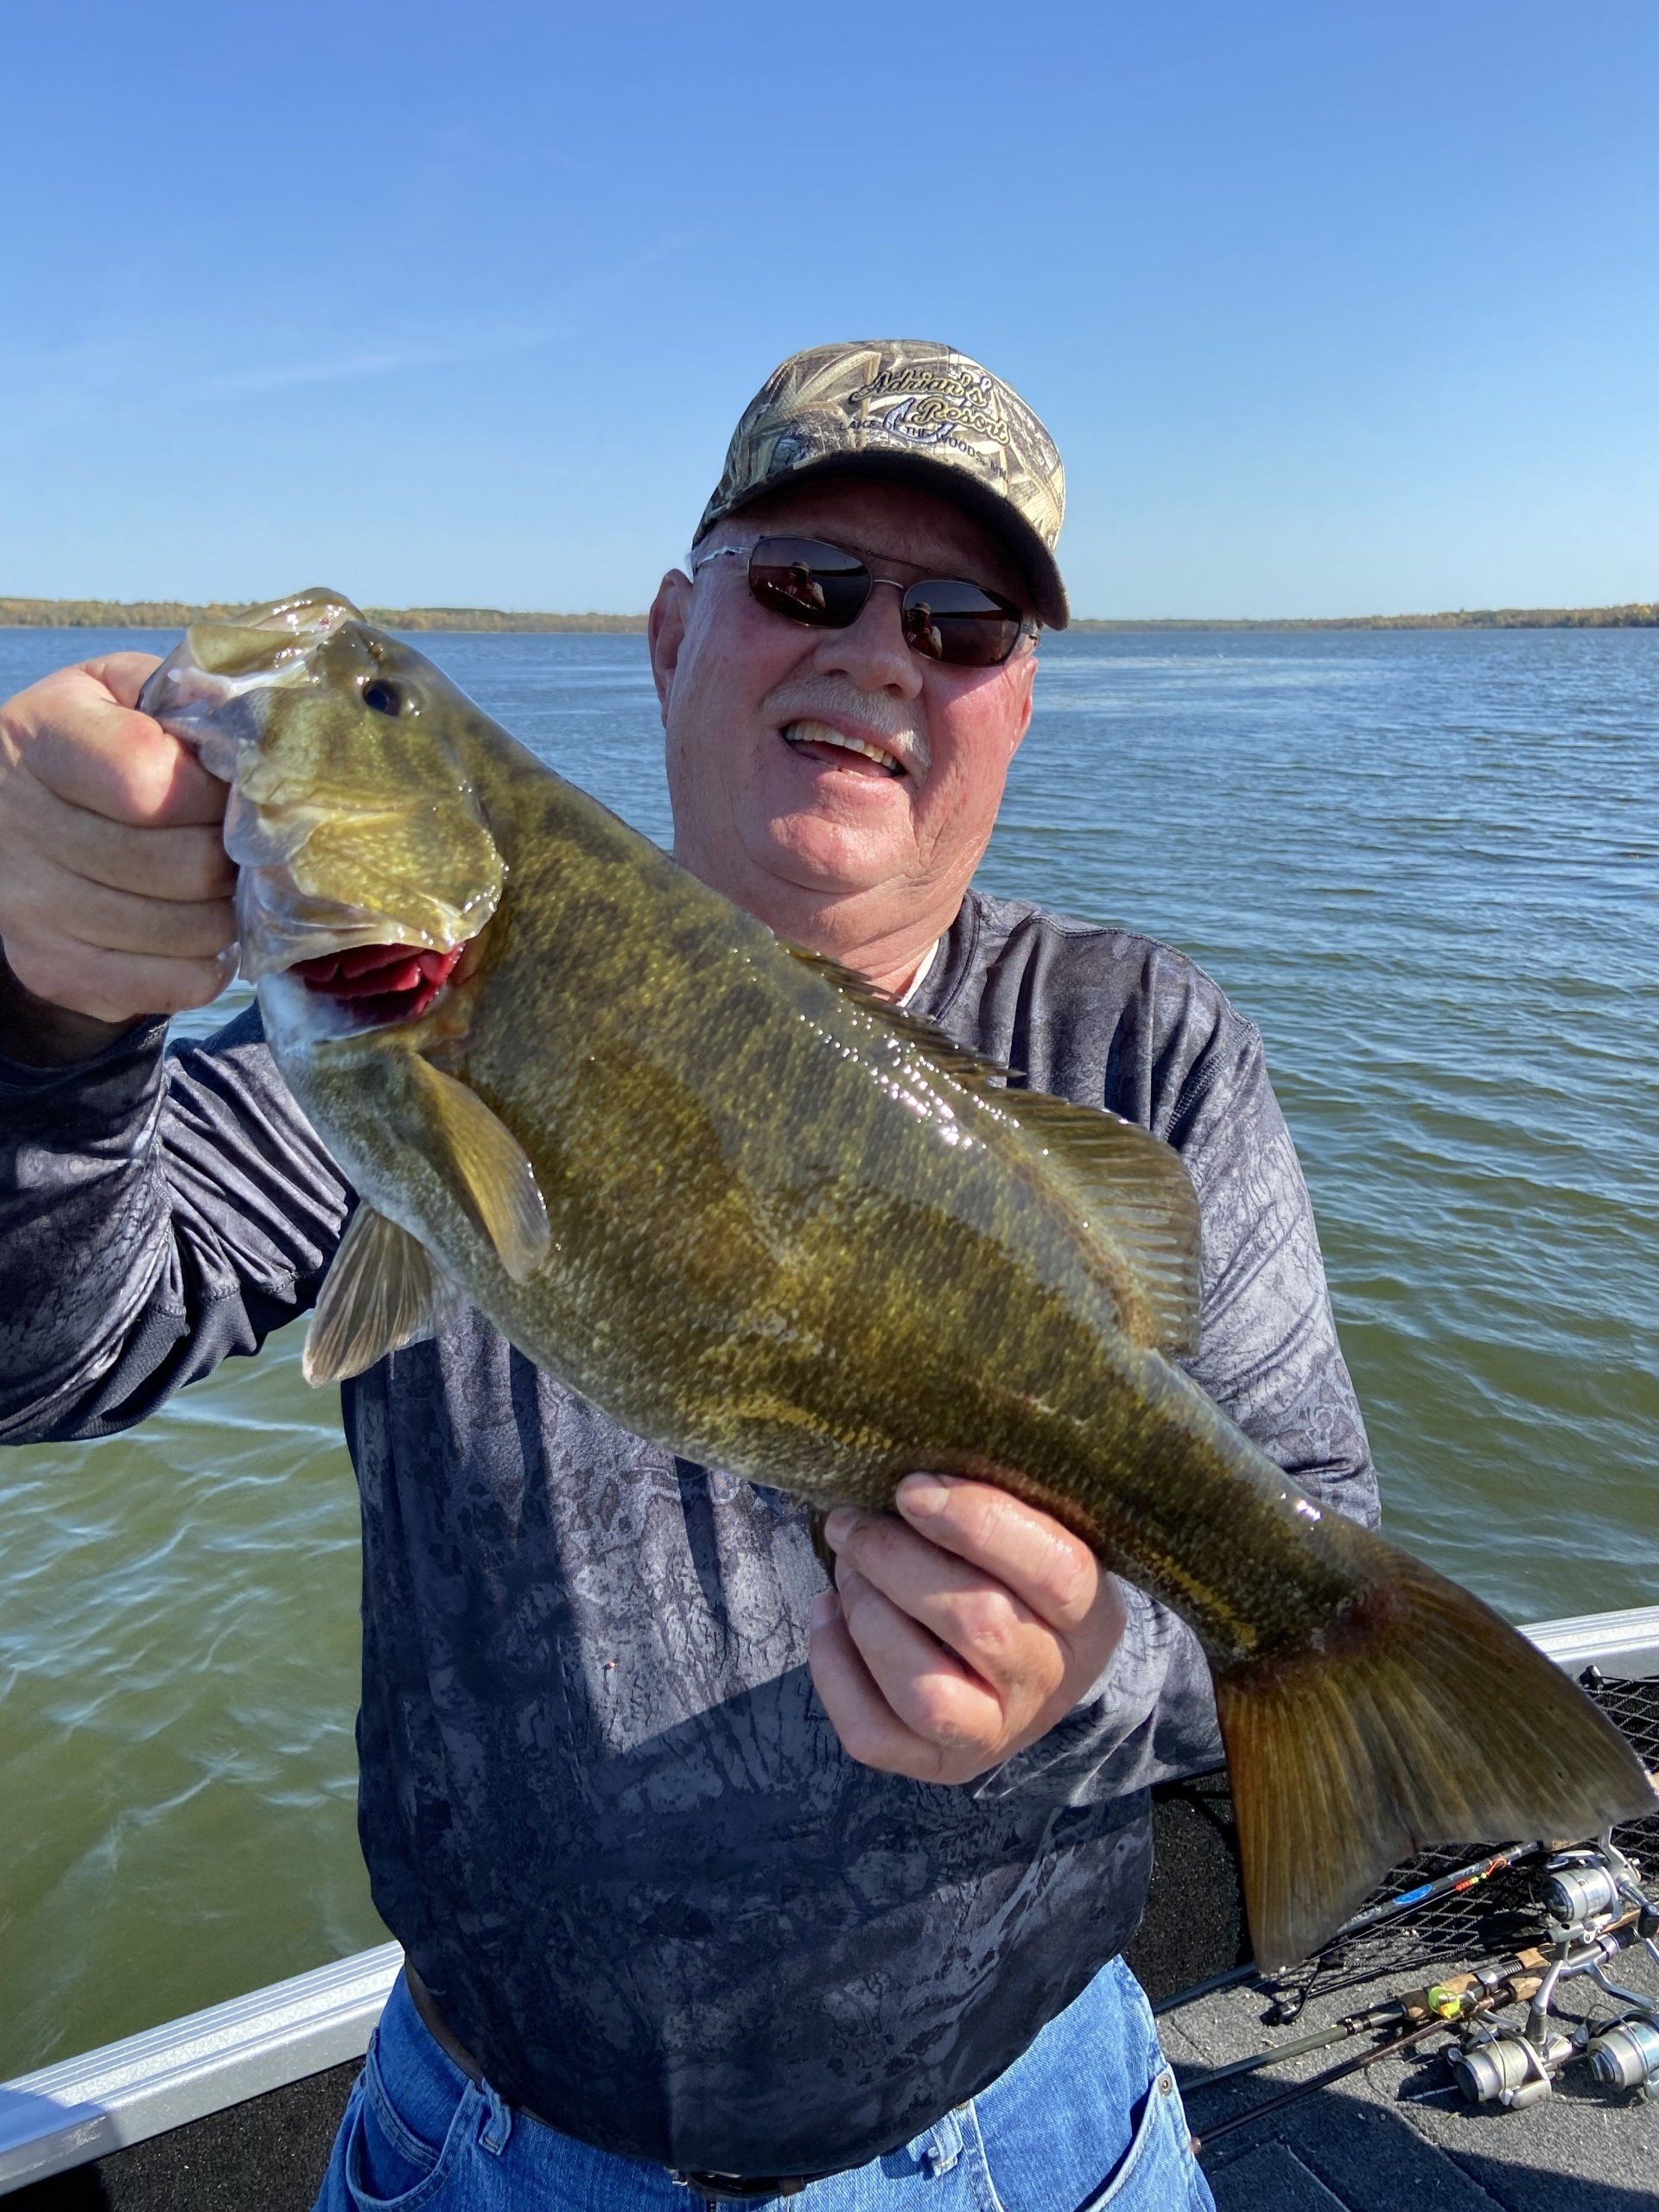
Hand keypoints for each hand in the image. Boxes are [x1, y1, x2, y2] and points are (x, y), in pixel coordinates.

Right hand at [0, 654, 235, 1047]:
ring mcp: (33, 908)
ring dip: (229, 911)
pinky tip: (199, 928)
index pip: (147, 779)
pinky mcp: (57, 970)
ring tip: (221, 884)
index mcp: (39, 738)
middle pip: (183, 866)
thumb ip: (186, 702)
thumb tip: (270, 737)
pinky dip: (209, 962)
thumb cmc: (96, 747)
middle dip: (232, 855)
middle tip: (238, 844)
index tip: (224, 789)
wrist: (15, 820)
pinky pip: (175, 984)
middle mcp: (21, 825)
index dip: (210, 792)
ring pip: (190, 931)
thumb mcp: (124, 695)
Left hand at [808, 1473, 1126, 1784]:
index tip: (910, 1488)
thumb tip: (910, 1480)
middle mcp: (1051, 1683)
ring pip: (923, 1690)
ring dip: (867, 1613)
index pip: (1054, 1569)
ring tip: (847, 1566)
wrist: (1029, 1675)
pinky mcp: (939, 1764)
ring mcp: (995, 1733)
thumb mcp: (1036, 1537)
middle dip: (896, 1561)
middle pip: (978, 1623)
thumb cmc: (1018, 1581)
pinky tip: (828, 1614)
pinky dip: (834, 1668)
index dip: (977, 1523)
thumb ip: (994, 1508)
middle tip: (853, 1522)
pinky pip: (873, 1733)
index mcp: (1091, 1616)